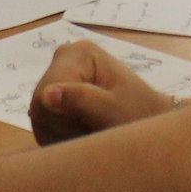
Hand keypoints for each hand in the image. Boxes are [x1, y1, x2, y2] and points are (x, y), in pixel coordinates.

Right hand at [28, 40, 173, 144]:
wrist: (150, 128)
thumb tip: (46, 96)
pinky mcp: (54, 99)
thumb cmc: (140, 117)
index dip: (62, 118)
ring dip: (62, 135)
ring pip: (40, 118)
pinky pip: (44, 124)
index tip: (90, 124)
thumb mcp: (114, 111)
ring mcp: (56, 80)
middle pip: (40, 104)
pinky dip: (61, 138)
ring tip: (90, 134)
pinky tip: (82, 136)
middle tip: (92, 132)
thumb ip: (82, 101)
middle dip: (63, 127)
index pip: (45, 92)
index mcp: (77, 53)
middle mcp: (62, 60)